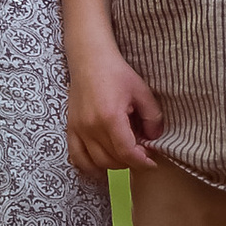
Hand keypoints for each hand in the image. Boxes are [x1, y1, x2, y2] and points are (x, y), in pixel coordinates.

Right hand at [67, 49, 161, 174]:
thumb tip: (154, 139)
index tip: (151, 161)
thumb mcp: (142, 91)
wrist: (89, 59)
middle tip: (140, 152)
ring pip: (95, 162)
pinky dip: (89, 166)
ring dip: (113, 164)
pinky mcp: (71, 129)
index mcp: (110, 118)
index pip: (126, 152)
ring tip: (124, 154)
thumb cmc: (116, 72)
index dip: (141, 162)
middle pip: (112, 159)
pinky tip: (102, 165)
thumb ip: (153, 117)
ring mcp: (78, 130)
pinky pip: (77, 158)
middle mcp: (91, 127)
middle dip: (130, 161)